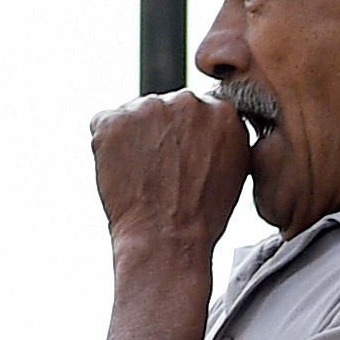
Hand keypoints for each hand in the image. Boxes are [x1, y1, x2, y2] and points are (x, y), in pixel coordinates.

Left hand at [92, 87, 253, 255]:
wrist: (166, 238)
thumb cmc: (201, 215)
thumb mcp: (234, 170)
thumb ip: (220, 137)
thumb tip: (203, 127)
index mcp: (222, 112)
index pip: (197, 111)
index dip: (187, 138)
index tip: (184, 161)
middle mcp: (186, 101)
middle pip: (165, 107)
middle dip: (161, 132)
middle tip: (163, 170)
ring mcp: (147, 107)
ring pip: (134, 114)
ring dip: (134, 137)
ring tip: (143, 174)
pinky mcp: (112, 119)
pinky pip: (105, 124)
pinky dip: (108, 145)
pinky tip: (124, 172)